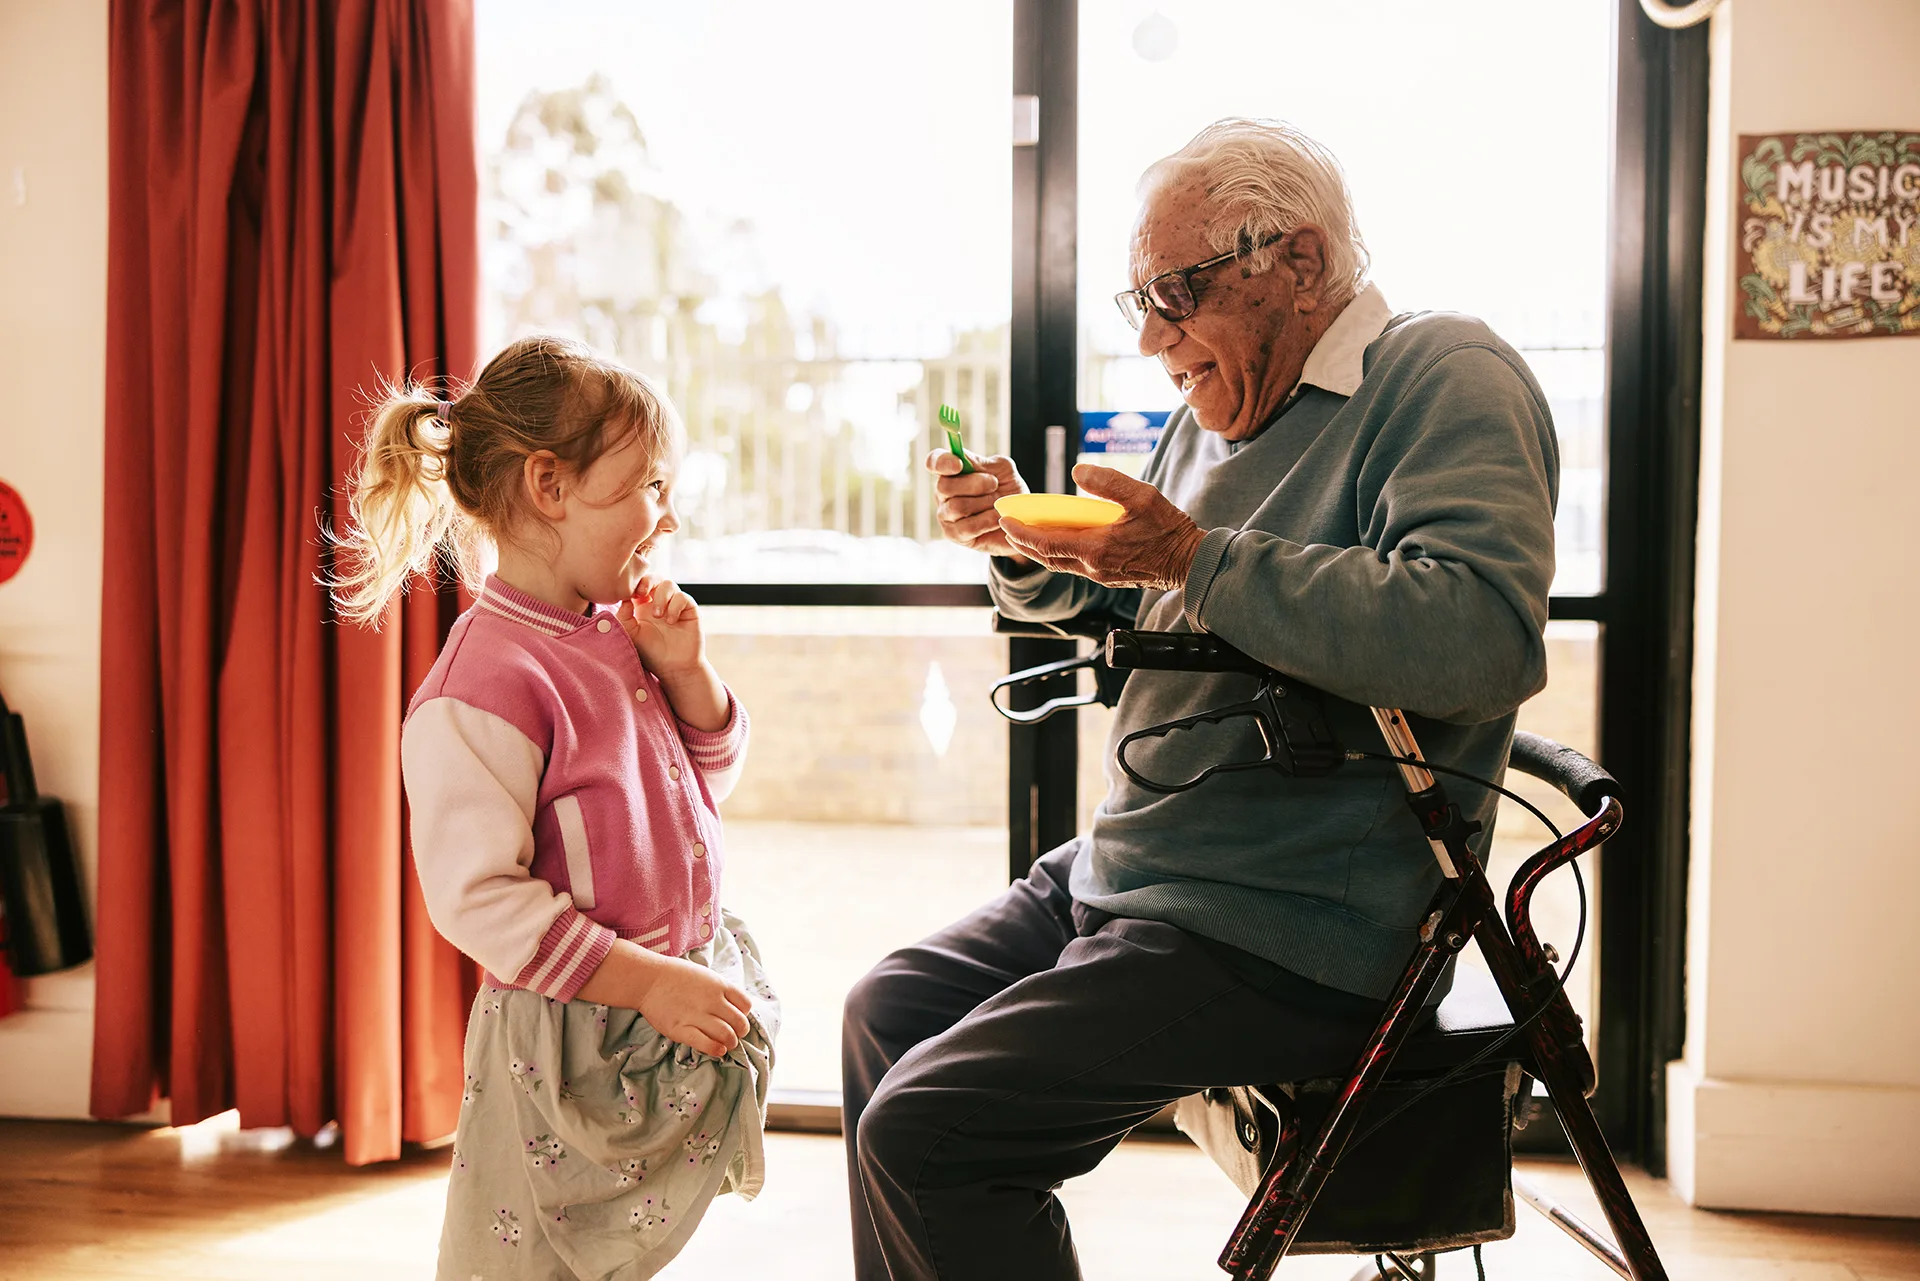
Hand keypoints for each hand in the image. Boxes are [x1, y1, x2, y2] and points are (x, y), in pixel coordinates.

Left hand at [618, 576, 703, 676]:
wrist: (674, 668)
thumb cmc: (651, 653)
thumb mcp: (631, 634)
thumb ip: (624, 616)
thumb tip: (626, 598)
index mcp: (643, 607)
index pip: (639, 585)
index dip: (634, 584)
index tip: (629, 593)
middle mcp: (660, 603)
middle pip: (655, 578)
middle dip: (648, 581)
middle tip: (642, 593)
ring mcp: (675, 605)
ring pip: (669, 584)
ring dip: (661, 597)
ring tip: (658, 616)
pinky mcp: (689, 610)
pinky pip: (682, 597)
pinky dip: (675, 606)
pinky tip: (671, 621)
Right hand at [634, 955, 753, 1058]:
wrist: (649, 980)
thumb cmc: (677, 976)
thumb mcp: (706, 975)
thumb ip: (721, 990)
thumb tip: (734, 1007)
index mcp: (719, 985)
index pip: (746, 1005)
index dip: (744, 1014)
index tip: (736, 1018)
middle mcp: (712, 1000)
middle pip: (740, 1023)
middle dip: (740, 1032)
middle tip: (734, 1035)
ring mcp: (697, 1015)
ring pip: (727, 1036)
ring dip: (730, 1043)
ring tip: (726, 1044)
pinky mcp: (682, 1030)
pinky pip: (707, 1044)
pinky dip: (716, 1050)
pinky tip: (717, 1050)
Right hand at [925, 447, 1031, 560]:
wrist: (1021, 519)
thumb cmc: (1009, 491)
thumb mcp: (1003, 470)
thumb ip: (985, 462)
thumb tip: (964, 460)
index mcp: (952, 471)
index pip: (935, 461)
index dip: (942, 462)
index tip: (958, 464)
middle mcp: (943, 492)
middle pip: (944, 486)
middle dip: (975, 484)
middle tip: (994, 484)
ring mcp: (946, 515)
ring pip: (956, 507)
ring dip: (984, 503)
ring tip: (998, 504)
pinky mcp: (953, 534)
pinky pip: (967, 527)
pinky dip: (987, 520)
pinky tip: (997, 518)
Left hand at [999, 463, 1205, 590]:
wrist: (1189, 562)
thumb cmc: (1168, 529)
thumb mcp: (1142, 496)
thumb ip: (1108, 482)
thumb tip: (1077, 472)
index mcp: (1097, 549)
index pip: (1047, 544)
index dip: (1022, 533)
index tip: (1006, 520)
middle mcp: (1093, 567)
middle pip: (1046, 558)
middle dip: (1022, 543)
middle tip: (1006, 527)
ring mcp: (1100, 575)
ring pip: (1059, 563)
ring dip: (1039, 550)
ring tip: (1025, 534)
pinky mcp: (1108, 576)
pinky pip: (1074, 565)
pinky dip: (1058, 553)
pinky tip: (1057, 541)